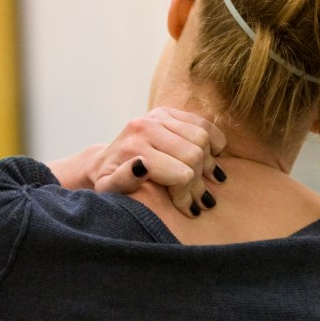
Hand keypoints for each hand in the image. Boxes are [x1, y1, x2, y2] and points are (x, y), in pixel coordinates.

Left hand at [48, 108, 227, 218]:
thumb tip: (142, 166)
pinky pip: (204, 124)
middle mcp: (145, 126)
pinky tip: (212, 156)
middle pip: (194, 156)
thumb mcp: (109, 190)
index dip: (188, 195)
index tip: (189, 208)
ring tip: (206, 179)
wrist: (105, 161)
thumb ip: (122, 181)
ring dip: (209, 163)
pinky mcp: (168, 112)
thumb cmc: (111, 182)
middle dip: (200, 182)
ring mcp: (158, 116)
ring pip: (202, 139)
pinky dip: (215, 141)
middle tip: (200, 199)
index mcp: (132, 147)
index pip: (182, 174)